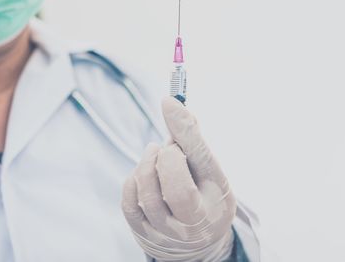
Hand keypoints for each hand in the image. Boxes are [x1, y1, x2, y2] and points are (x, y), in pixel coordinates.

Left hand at [122, 97, 236, 261]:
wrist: (199, 244)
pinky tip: (146, 174)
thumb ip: (195, 143)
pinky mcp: (143, 234)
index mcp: (215, 202)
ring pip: (146, 189)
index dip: (184, 130)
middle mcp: (192, 224)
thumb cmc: (207, 198)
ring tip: (158, 157)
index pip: (199, 162)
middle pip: (172, 181)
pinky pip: (129, 201)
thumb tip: (175, 107)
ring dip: (149, 163)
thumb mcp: (212, 174)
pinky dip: (134, 179)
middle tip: (171, 149)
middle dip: (167, 154)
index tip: (169, 101)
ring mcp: (165, 232)